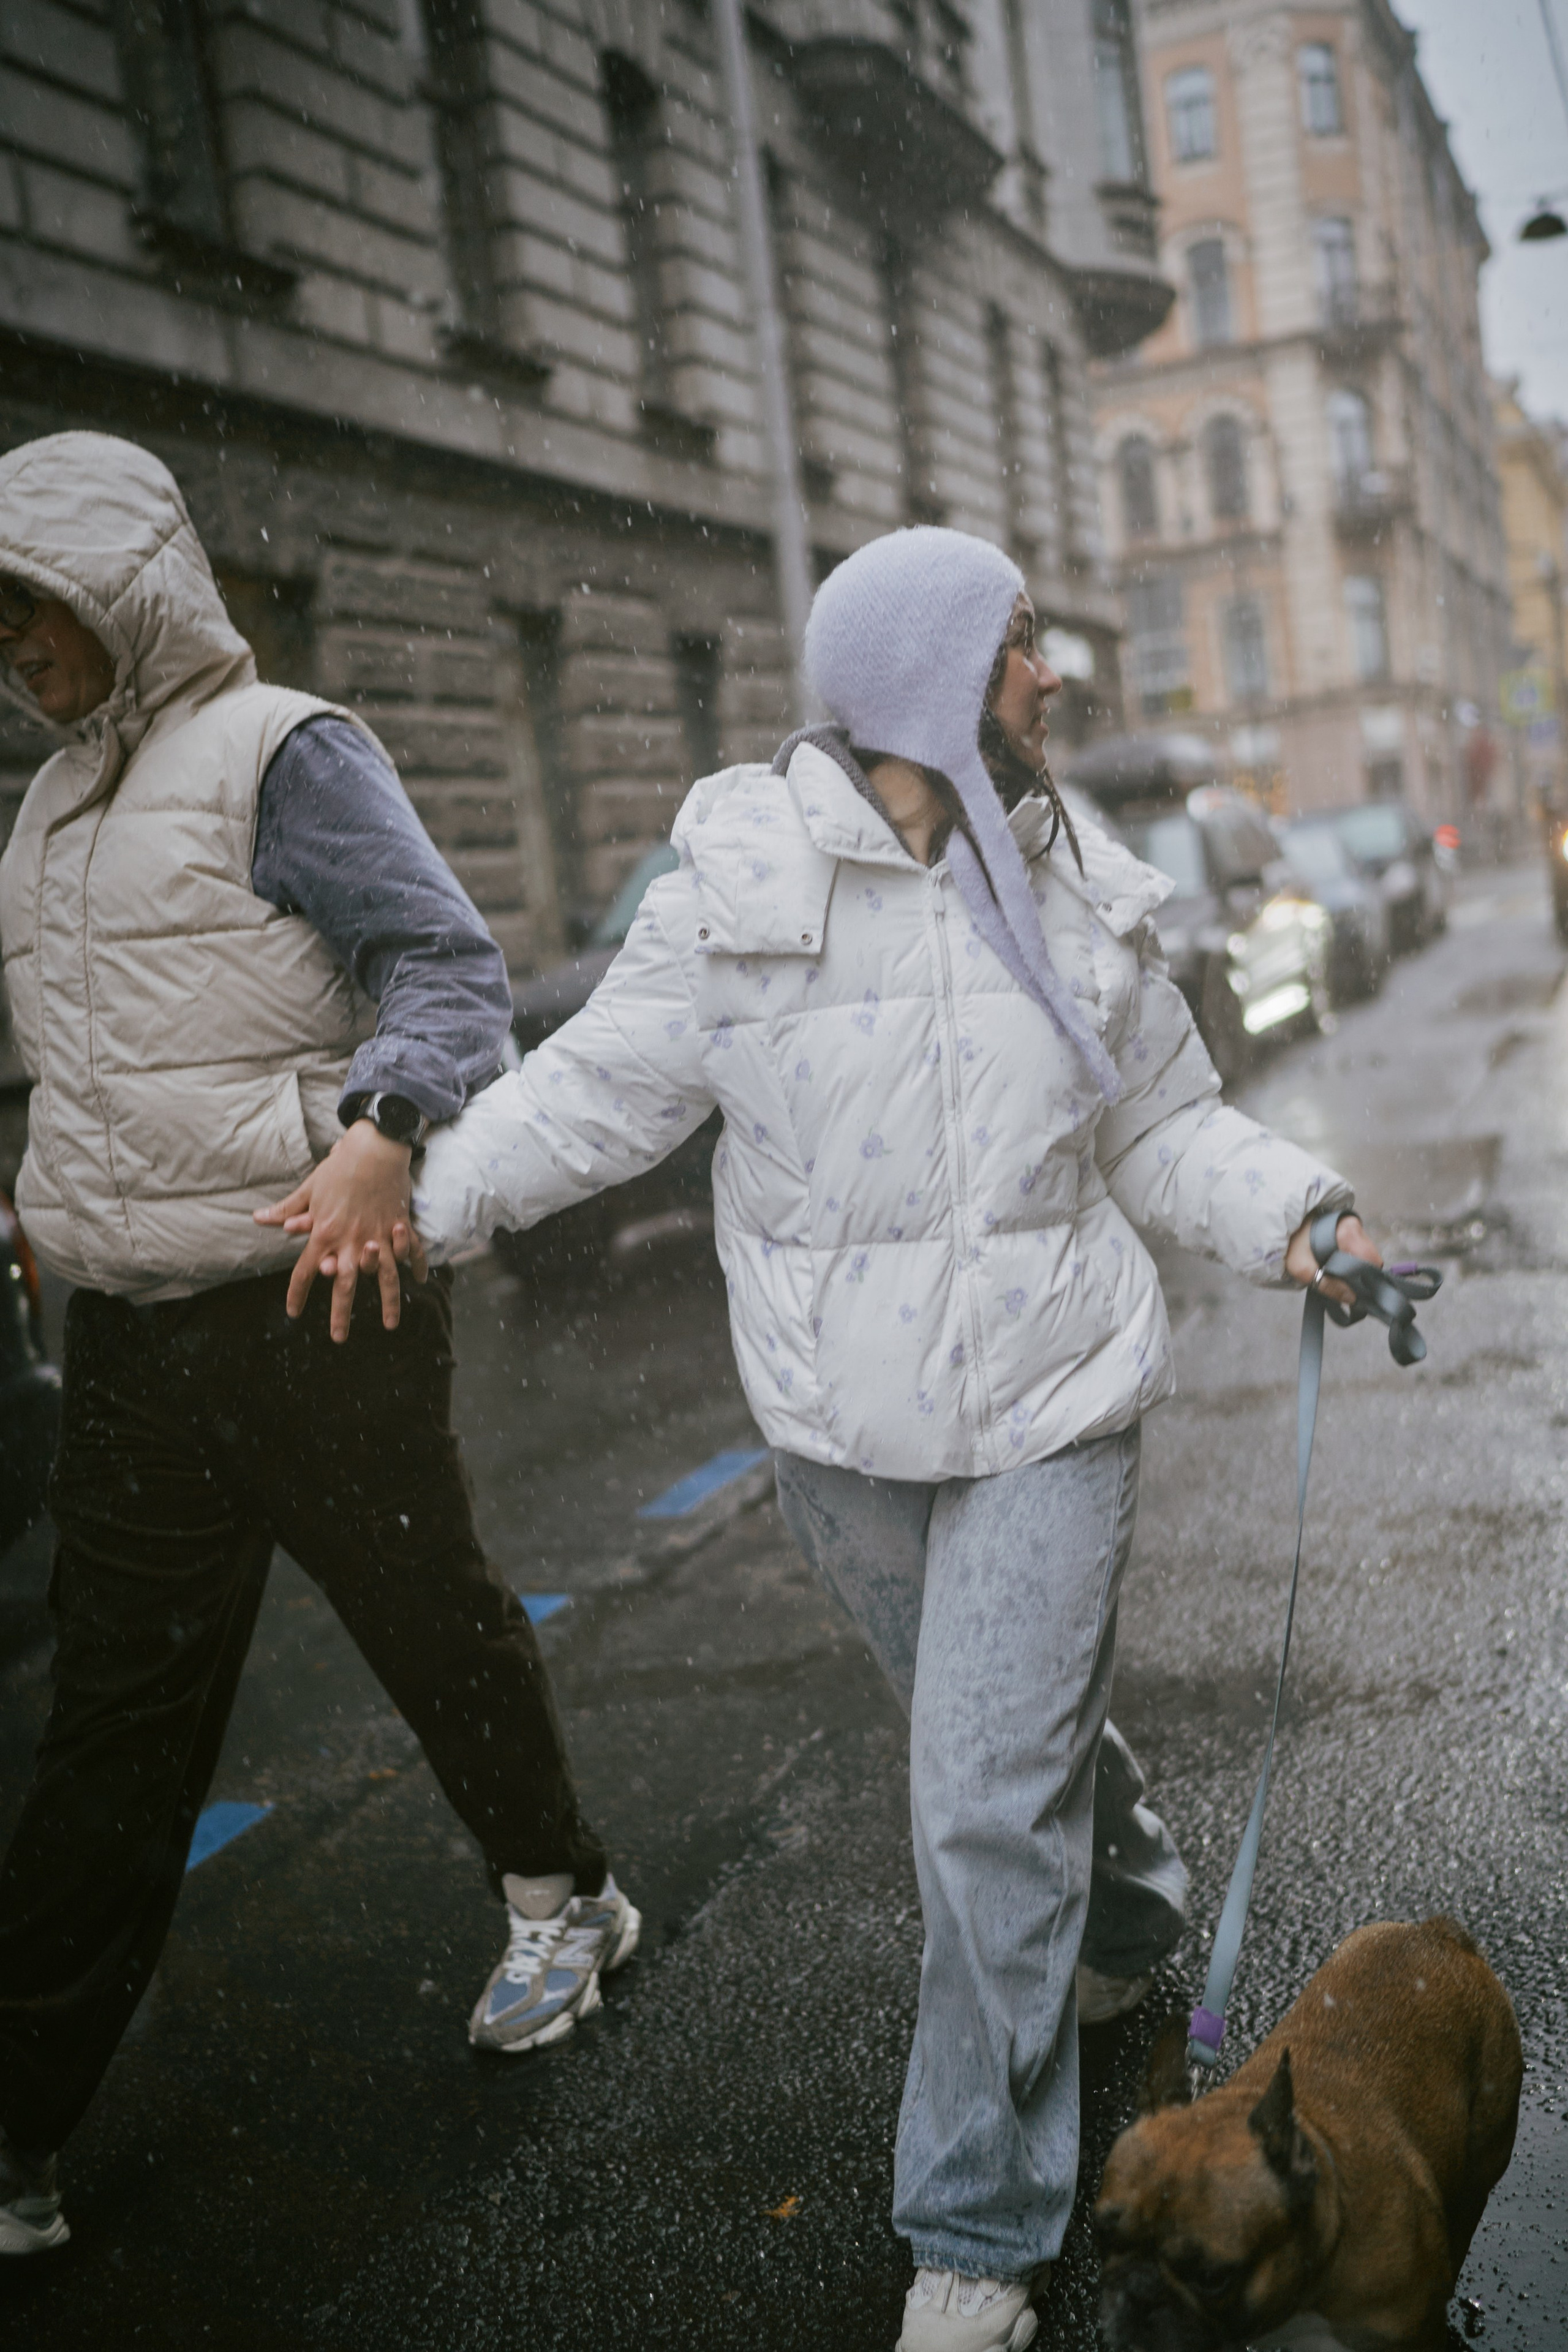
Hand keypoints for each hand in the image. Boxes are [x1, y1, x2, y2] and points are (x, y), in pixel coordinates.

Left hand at [254, 1121, 427, 1339]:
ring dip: (388, 1303)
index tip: (292, 1313)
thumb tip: (258, 1219)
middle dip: (340, 1315)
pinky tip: (420, 1282)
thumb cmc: (339, 1167)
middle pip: (344, 1285)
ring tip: (390, 1325)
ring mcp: (378, 1236)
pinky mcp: (399, 1226)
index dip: (296, 1294)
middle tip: (339, 1339)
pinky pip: (411, 1252)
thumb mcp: (310, 1189)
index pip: (304, 1271)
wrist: (374, 1148)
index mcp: (324, 1233)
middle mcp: (350, 1240)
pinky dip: (417, 1266)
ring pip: (384, 1277)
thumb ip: (287, 1210)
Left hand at [1284, 1210, 1379, 1309]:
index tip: (1353, 1292)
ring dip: (1349, 1268)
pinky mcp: (1343, 1229)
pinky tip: (1330, 1265)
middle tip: (1339, 1286)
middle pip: (1368, 1259)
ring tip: (1332, 1275)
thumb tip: (1352, 1298)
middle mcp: (1354, 1225)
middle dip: (1356, 1275)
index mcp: (1348, 1231)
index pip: (1372, 1261)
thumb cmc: (1288, 1243)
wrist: (1276, 1223)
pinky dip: (1344, 1260)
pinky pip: (1352, 1249)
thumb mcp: (1302, 1268)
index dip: (1364, 1279)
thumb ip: (1328, 1285)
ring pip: (1360, 1255)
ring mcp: (1350, 1226)